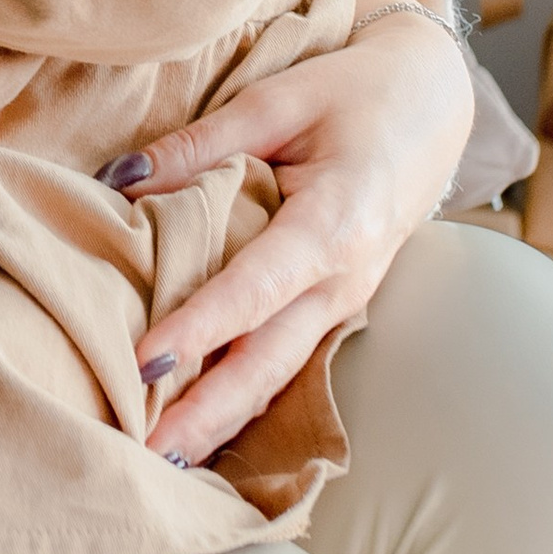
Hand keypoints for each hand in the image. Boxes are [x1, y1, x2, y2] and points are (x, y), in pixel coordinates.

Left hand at [114, 8, 474, 465]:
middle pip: (268, 360)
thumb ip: (199, 146)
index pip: (256, 289)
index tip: (144, 362)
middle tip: (142, 452)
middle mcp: (346, 278)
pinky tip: (198, 428)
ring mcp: (346, 301)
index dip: (199, 328)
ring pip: (278, 374)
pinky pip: (286, 362)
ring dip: (221, 421)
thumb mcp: (276, 100)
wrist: (433, 105)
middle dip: (205, 413)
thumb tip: (120, 180)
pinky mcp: (335, 308)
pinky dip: (242, 399)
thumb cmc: (355, 94)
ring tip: (160, 460)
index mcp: (336, 222)